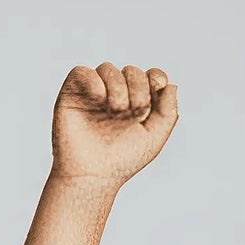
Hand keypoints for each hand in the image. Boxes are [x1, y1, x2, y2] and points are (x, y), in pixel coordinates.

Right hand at [51, 63, 177, 188]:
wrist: (92, 176)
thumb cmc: (121, 161)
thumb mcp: (153, 139)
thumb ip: (168, 113)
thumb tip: (172, 85)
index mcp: (136, 103)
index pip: (150, 77)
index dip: (156, 77)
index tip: (158, 86)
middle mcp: (115, 94)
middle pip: (132, 71)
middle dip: (139, 88)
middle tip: (135, 112)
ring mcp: (94, 92)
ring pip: (108, 69)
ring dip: (118, 88)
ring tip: (116, 112)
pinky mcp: (73, 91)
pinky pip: (83, 72)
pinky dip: (95, 82)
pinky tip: (99, 100)